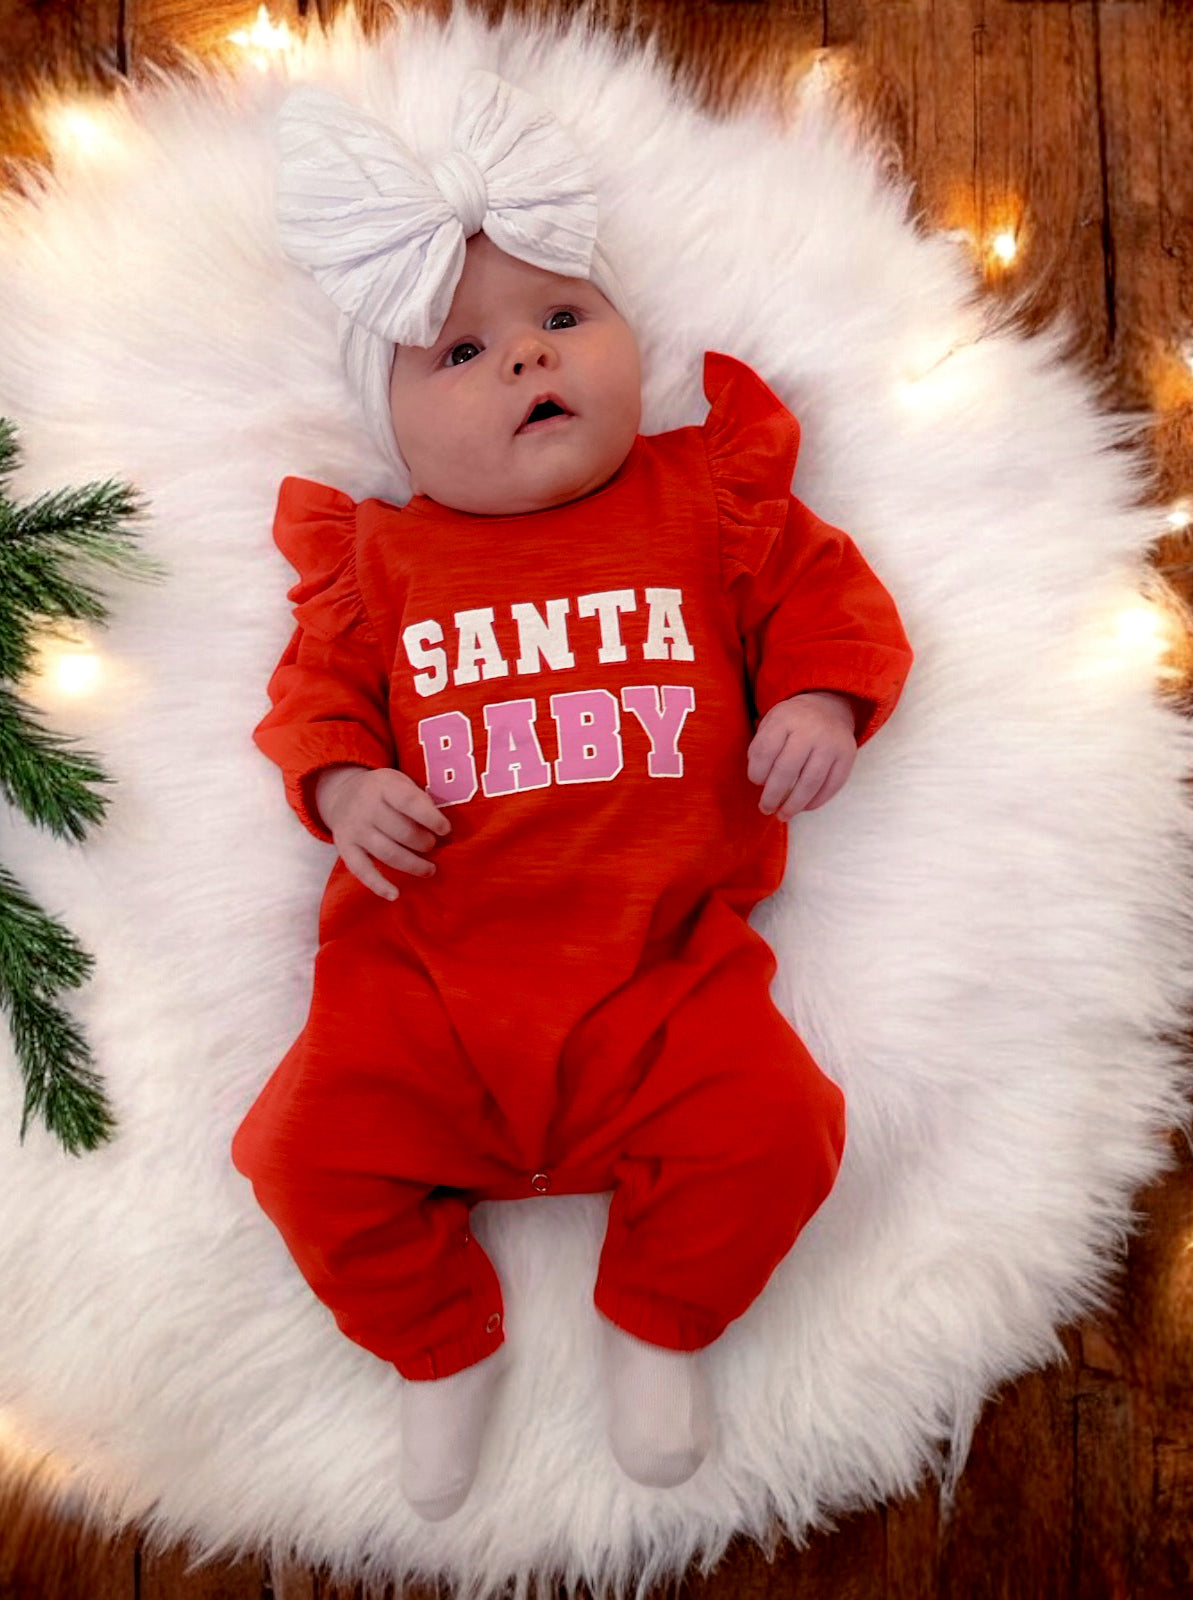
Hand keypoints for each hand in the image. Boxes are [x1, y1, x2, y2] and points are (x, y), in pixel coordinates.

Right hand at [315, 765, 450, 900]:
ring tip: (429, 869)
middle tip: (433, 846)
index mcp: (384, 786)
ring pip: (387, 853)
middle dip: (424, 843)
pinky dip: (378, 885)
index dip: (431, 818)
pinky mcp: (345, 847)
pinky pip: (362, 870)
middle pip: (401, 831)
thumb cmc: (385, 792)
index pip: (410, 802)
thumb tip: (445, 830)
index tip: (446, 830)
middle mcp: (366, 807)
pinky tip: (395, 895)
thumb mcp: (400, 783)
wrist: (342, 794)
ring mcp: (354, 828)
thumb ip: (419, 800)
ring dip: (413, 865)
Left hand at [746, 691, 857, 819]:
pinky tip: (804, 807)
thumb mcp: (771, 723)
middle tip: (765, 808)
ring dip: (794, 804)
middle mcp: (810, 729)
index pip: (765, 750)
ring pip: (811, 782)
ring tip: (783, 815)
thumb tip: (761, 781)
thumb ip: (761, 748)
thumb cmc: (792, 723)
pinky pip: (832, 785)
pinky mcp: (847, 755)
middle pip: (787, 769)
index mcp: (786, 718)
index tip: (756, 781)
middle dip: (773, 795)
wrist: (828, 707)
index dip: (756, 772)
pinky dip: (816, 801)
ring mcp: (831, 743)